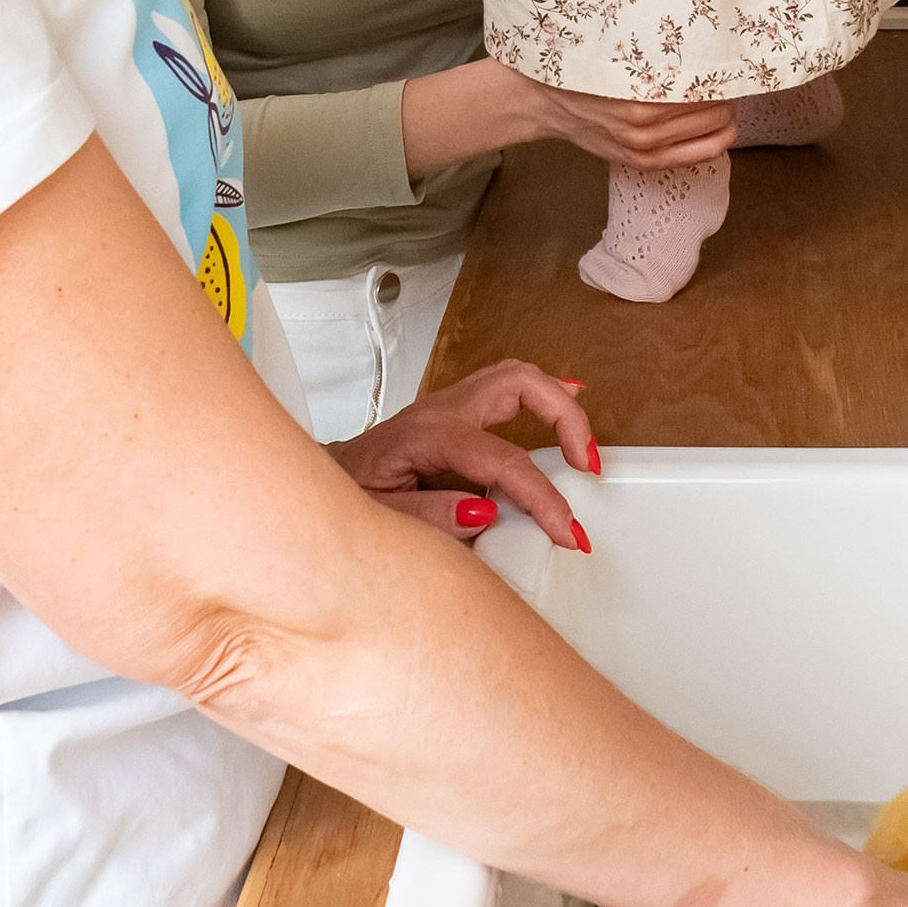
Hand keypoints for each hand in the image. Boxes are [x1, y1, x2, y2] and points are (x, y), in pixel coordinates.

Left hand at [329, 359, 598, 550]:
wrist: (320, 480)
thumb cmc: (345, 496)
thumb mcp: (379, 517)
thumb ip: (431, 517)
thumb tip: (485, 514)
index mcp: (427, 434)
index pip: (503, 459)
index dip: (543, 497)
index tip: (567, 530)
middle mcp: (442, 409)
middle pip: (521, 384)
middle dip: (566, 421)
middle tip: (587, 468)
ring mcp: (449, 404)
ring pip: (519, 376)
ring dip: (559, 403)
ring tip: (584, 446)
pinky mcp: (454, 410)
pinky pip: (508, 385)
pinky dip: (543, 393)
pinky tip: (565, 405)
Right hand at [400, 61, 735, 184]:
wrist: (540, 98)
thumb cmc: (580, 64)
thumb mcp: (616, 43)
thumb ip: (654, 44)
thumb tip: (703, 26)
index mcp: (640, 91)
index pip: (708, 83)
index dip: (728, 68)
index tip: (735, 55)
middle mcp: (644, 124)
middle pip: (718, 108)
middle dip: (729, 90)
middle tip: (731, 72)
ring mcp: (643, 147)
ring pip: (716, 132)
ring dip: (725, 114)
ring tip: (723, 93)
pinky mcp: (642, 161)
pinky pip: (700, 155)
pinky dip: (715, 138)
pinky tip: (714, 122)